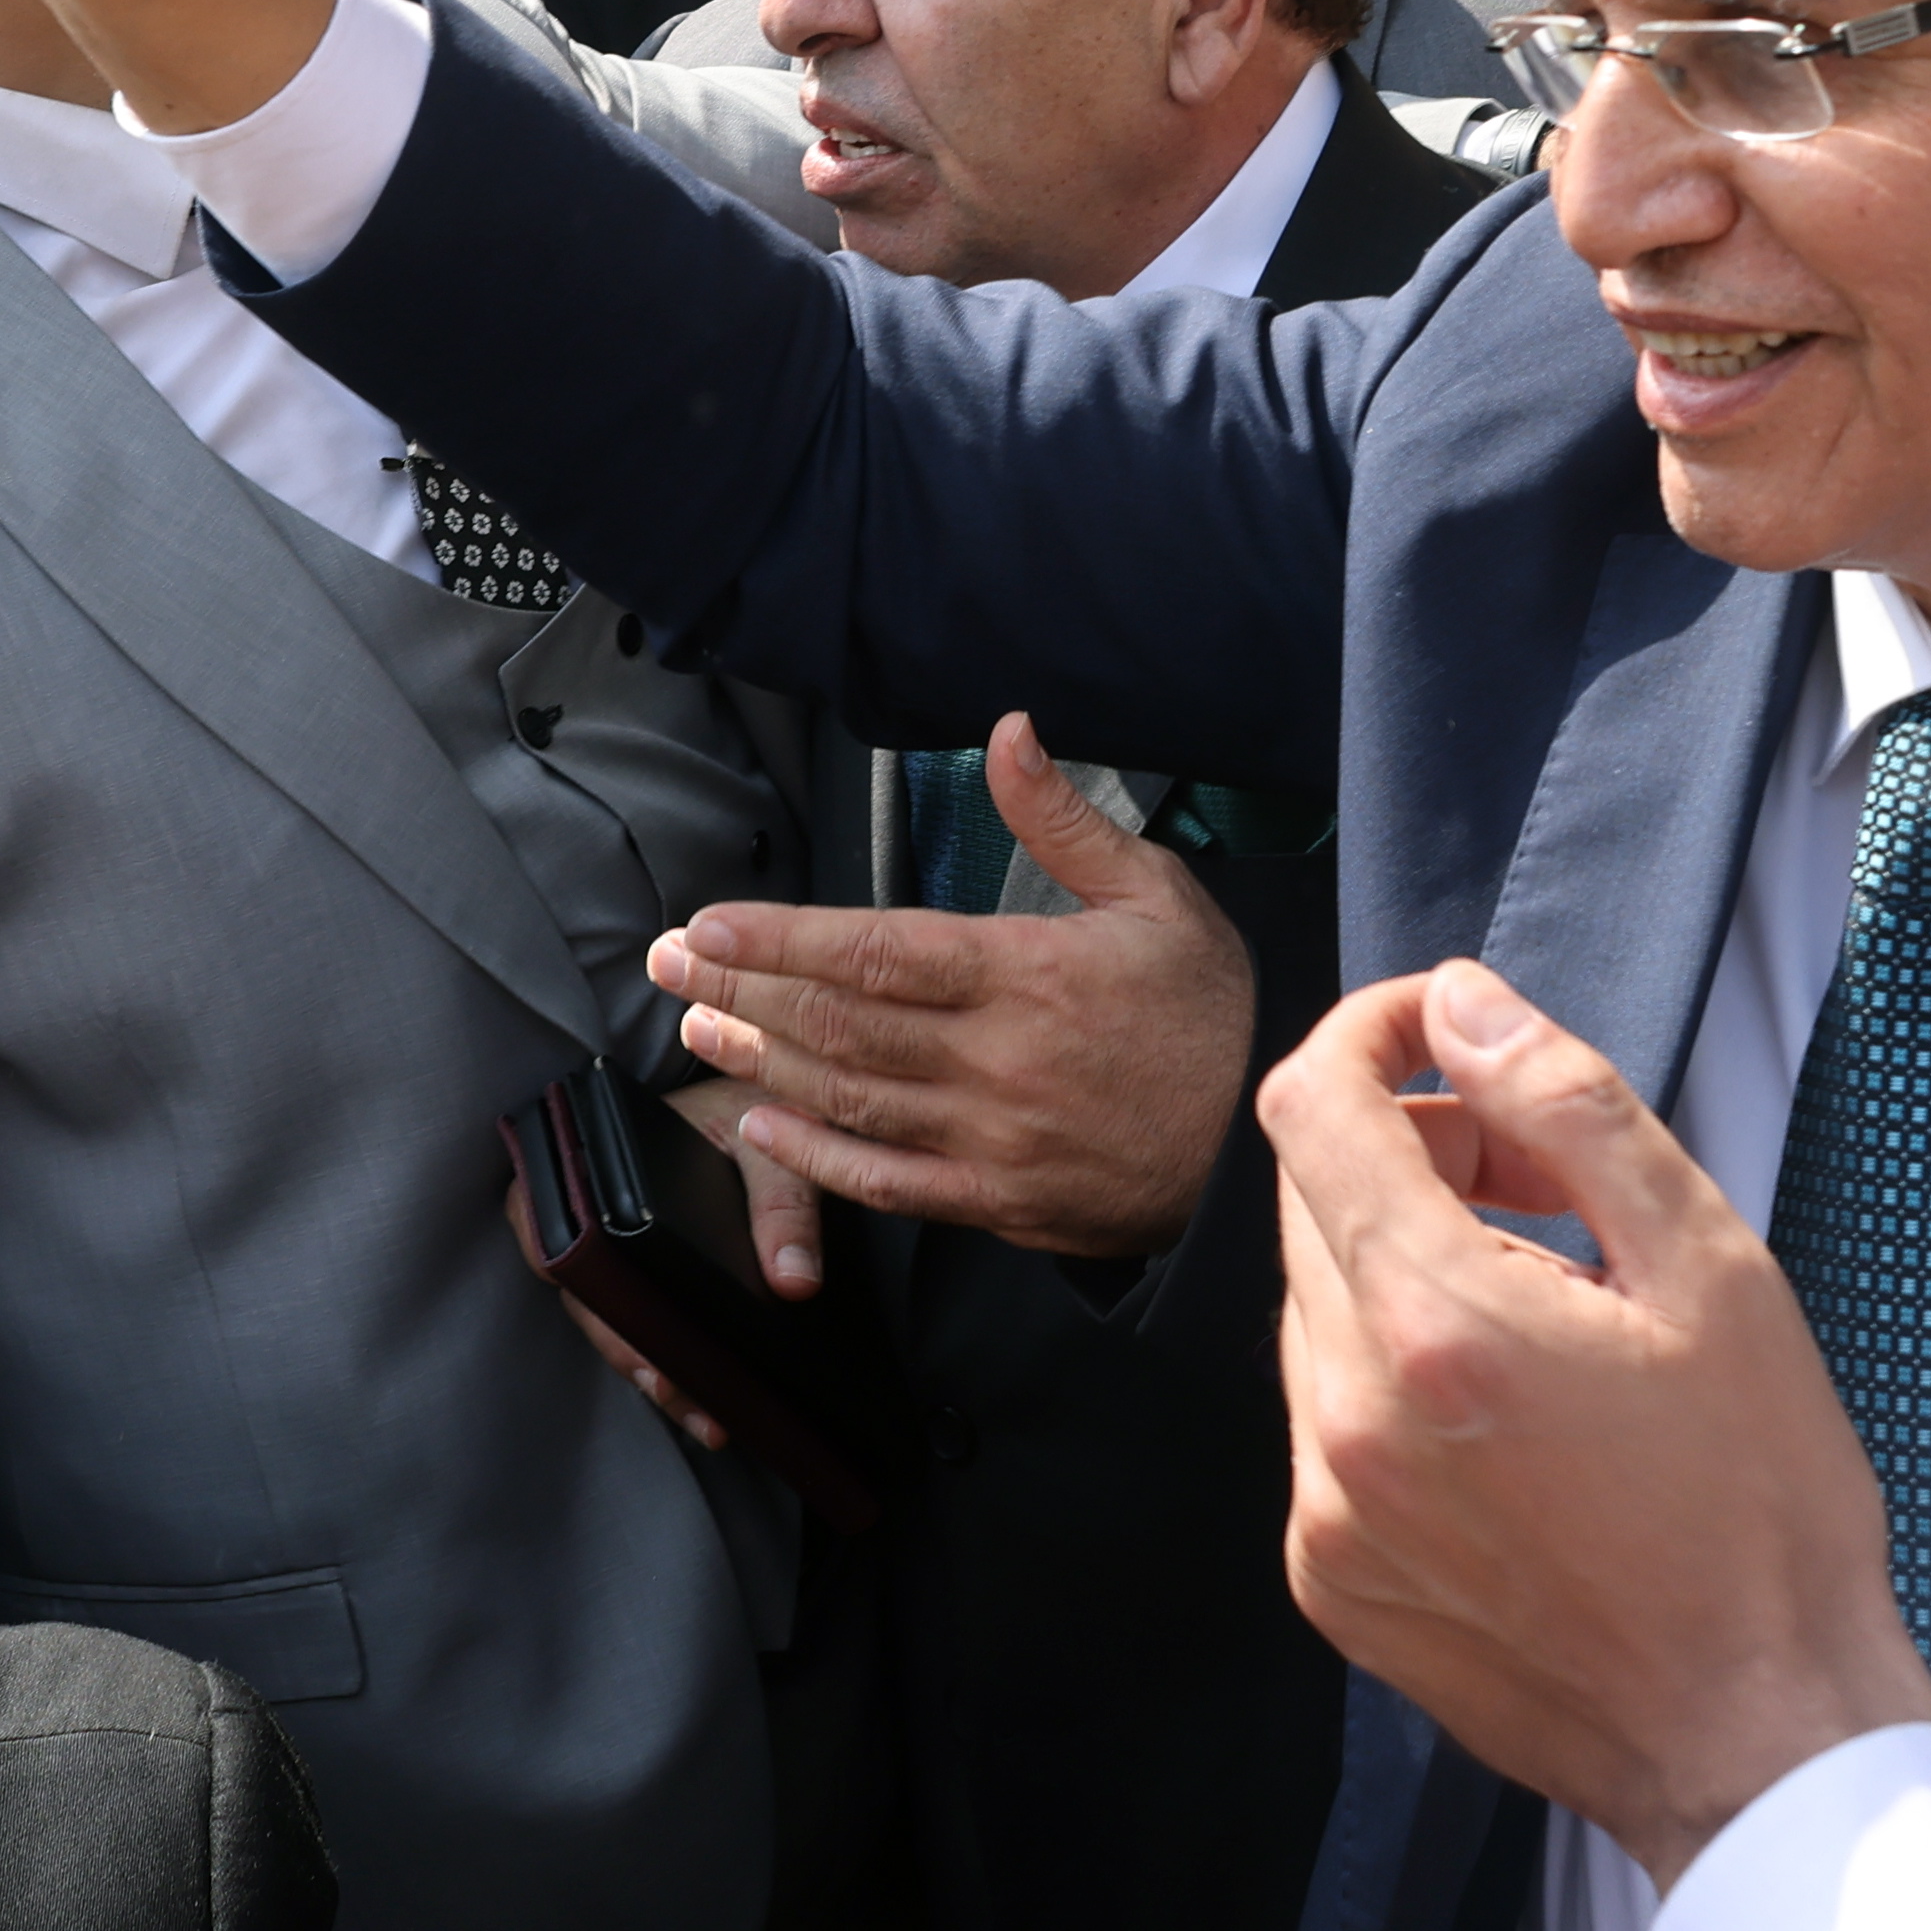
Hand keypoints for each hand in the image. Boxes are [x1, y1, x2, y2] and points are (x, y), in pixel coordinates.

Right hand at [510, 1072, 826, 1451]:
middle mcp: (592, 1201)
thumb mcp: (771, 1151)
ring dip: (651, 1365)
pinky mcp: (649, 1265)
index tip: (615, 1325)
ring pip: (612, 1313)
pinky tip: (705, 1398)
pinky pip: (643, 1315)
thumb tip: (793, 1284)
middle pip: (584, 1287)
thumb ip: (783, 1208)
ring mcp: (618, 1238)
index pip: (541, 1218)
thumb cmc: (758, 1110)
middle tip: (675, 1390)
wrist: (780, 1101)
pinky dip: (670, 1356)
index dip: (566, 1271)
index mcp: (595, 1156)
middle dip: (627, 1347)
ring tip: (702, 1415)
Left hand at [649, 712, 1255, 1258]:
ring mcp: (992, 1138)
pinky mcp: (998, 1201)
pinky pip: (887, 1183)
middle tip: (666, 965)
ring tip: (696, 1028)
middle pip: (841, 1022)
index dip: (782, 938)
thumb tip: (1006, 730)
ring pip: (850, 1097)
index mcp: (1028, 975)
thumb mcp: (1155, 895)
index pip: (877, 950)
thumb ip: (1063, 819)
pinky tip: (762, 1126)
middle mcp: (997, 1059)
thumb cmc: (1211, 1015)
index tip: (709, 923)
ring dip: (761, 1060)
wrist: (1264, 1154)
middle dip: (742, 989)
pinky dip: (817, 1157)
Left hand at [1266, 956, 1930, 1889]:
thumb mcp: (1710, 1270)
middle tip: (1543, 1183)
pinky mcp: (1330, 1582)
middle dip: (1413, 1149)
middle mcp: (1348, 1416)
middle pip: (1313, 1200)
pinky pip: (1323, 1423)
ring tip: (1544, 1306)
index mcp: (1438, 1324)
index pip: (1314, 1106)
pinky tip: (1507, 1415)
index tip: (1447, 1034)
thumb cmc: (1764, 1510)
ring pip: (1315, 1309)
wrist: (1762, 1742)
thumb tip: (1461, 1006)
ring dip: (1401, 1265)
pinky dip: (1391, 1378)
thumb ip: (1570, 1109)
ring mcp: (1326, 1511)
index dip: (1371, 1034)